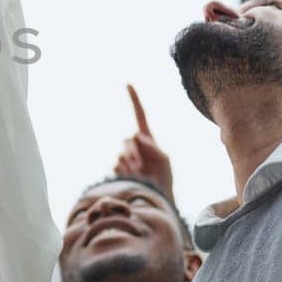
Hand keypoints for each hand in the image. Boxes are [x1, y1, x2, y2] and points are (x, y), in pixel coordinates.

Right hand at [113, 84, 174, 200]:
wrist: (156, 197)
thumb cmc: (163, 179)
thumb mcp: (164, 160)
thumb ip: (152, 146)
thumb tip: (137, 135)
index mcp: (147, 140)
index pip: (140, 116)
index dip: (134, 100)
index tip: (128, 84)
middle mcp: (134, 147)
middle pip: (127, 141)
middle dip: (134, 153)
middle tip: (143, 167)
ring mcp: (125, 158)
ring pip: (121, 155)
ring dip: (132, 165)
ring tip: (142, 176)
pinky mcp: (118, 169)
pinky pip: (117, 166)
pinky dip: (126, 172)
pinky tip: (134, 179)